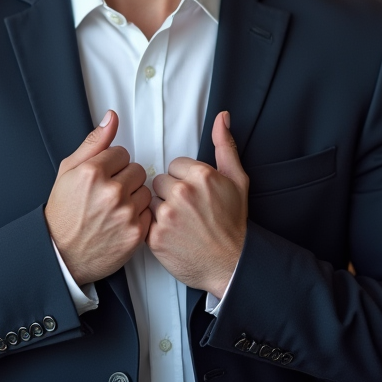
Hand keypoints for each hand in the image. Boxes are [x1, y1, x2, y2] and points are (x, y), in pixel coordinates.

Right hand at [45, 111, 152, 285]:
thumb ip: (94, 142)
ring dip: (134, 197)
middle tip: (108, 194)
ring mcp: (125, 213)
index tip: (102, 178)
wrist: (62, 253)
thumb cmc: (64, 212)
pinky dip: (138, 216)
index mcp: (93, 172)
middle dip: (125, 179)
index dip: (112, 165)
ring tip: (114, 208)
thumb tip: (112, 118)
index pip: (122, 153)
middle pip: (137, 170)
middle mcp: (111, 192)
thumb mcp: (68, 171)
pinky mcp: (136, 233)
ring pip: (145, 191)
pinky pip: (149, 212)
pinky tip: (120, 222)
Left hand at [147, 111, 247, 297]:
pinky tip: (171, 235)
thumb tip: (222, 117)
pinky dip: (155, 228)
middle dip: (170, 194)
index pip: (175, 165)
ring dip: (160, 211)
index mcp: (200, 175)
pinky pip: (144, 221)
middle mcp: (182, 193)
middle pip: (160, 181)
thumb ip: (225, 145)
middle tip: (187, 211)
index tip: (195, 195)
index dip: (184, 180)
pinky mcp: (155, 236)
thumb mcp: (237, 180)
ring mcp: (167, 215)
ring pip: (150, 200)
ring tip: (180, 224)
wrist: (230, 264)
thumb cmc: (233, 223)